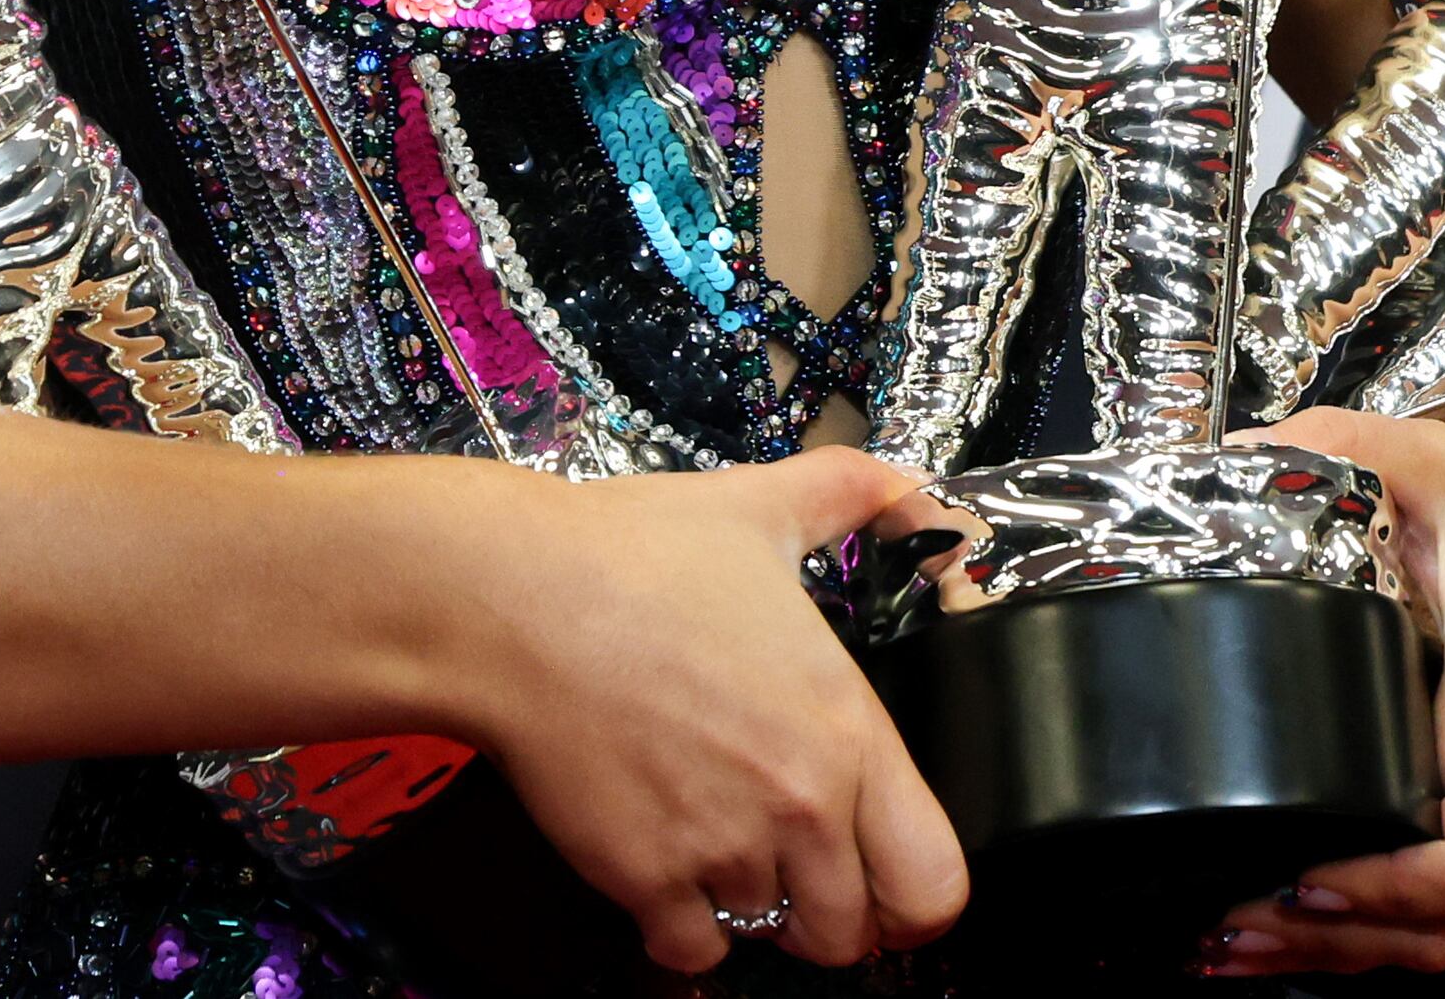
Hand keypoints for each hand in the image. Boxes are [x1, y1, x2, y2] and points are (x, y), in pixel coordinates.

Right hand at [444, 446, 965, 977]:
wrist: (512, 600)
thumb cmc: (629, 556)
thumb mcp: (765, 505)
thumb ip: (858, 494)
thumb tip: (916, 497)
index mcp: (846, 730)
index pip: (933, 881)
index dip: (919, 891)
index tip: (891, 876)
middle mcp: (798, 806)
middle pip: (852, 931)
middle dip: (832, 906)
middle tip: (800, 864)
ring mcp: (720, 850)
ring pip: (769, 934)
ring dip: (752, 900)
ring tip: (724, 838)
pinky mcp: (643, 879)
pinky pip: (690, 950)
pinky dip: (683, 925)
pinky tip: (670, 865)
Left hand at [1196, 408, 1444, 976]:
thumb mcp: (1439, 466)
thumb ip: (1336, 448)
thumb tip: (1233, 455)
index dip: (1386, 888)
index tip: (1307, 873)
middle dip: (1340, 935)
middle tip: (1235, 919)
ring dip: (1357, 947)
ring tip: (1251, 940)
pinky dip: (1394, 928)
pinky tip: (1318, 923)